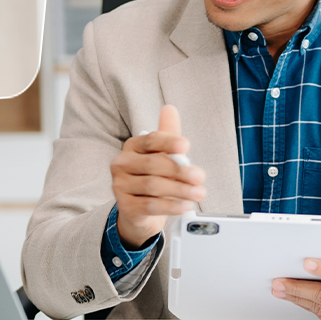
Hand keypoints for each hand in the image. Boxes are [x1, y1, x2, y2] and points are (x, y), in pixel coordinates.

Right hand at [111, 105, 205, 249]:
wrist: (140, 210)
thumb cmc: (154, 177)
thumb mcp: (162, 155)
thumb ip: (168, 135)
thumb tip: (170, 109)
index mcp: (132, 147)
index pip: (150, 141)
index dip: (168, 142)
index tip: (186, 146)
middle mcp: (122, 164)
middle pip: (152, 165)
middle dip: (179, 171)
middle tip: (199, 176)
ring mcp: (120, 186)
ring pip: (152, 186)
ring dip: (179, 190)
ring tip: (198, 193)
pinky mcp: (125, 206)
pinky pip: (150, 206)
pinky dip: (171, 206)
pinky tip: (185, 205)